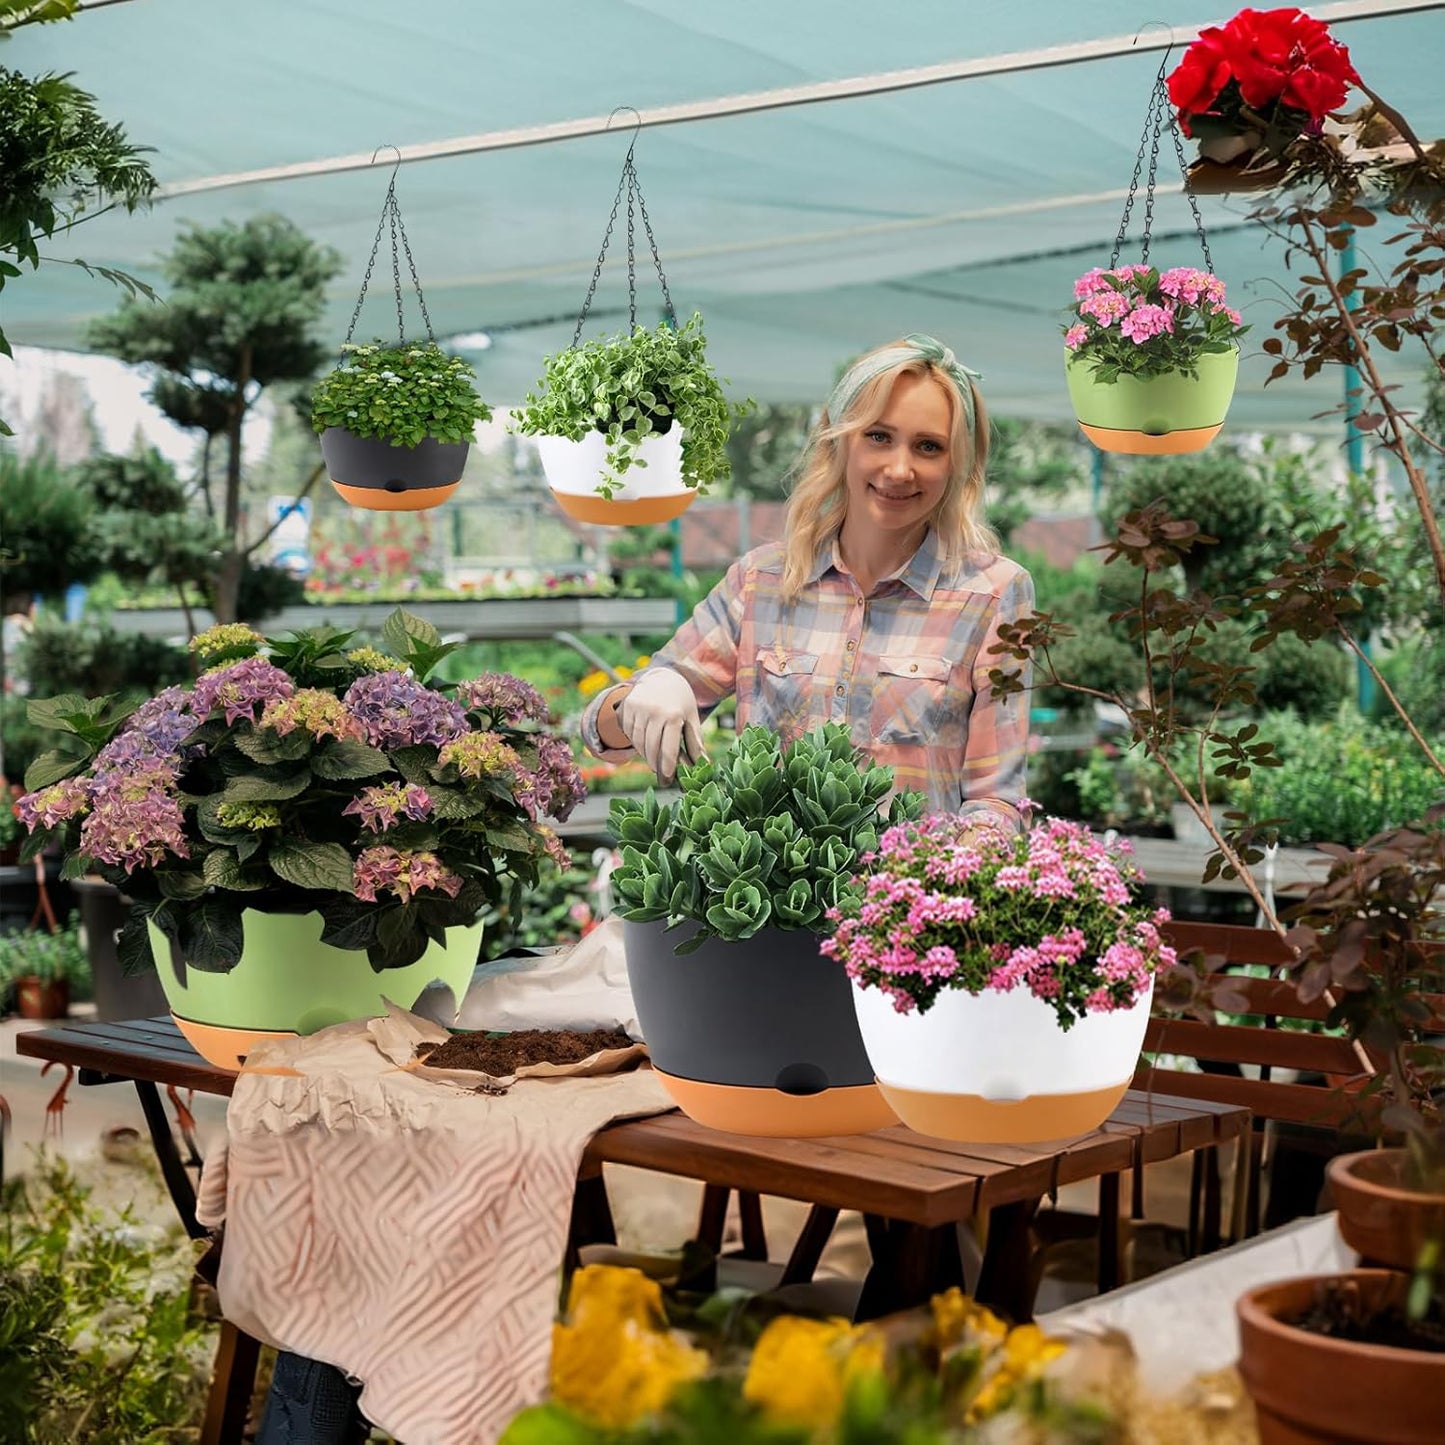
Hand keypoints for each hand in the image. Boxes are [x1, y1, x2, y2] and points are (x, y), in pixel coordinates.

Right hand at [617, 669, 704, 784]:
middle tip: (661, 775)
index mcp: (673, 715)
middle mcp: (653, 711)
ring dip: (646, 754)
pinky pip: (628, 734)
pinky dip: (636, 742)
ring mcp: (636, 709)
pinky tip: (645, 740)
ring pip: (638, 743)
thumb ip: (695, 742)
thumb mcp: (691, 718)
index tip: (667, 781)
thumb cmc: (681, 701)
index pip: (668, 750)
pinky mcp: (625, 708)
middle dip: (656, 765)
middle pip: (651, 749)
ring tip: (654, 757)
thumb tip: (703, 765)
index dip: (668, 769)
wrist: (662, 677)